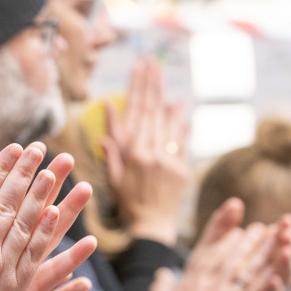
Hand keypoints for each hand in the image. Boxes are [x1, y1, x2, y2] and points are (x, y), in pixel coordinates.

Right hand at [0, 144, 93, 290]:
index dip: (0, 170)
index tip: (14, 149)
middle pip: (8, 204)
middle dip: (25, 173)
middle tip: (39, 149)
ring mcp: (2, 270)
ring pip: (26, 225)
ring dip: (41, 196)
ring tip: (54, 172)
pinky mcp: (16, 289)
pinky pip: (35, 255)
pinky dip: (46, 232)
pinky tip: (55, 214)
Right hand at [100, 60, 190, 245]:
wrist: (152, 227)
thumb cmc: (128, 203)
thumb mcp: (114, 177)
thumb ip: (112, 146)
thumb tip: (107, 112)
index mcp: (134, 154)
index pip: (137, 113)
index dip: (138, 88)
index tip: (139, 67)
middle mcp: (153, 154)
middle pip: (154, 112)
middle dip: (153, 85)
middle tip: (153, 63)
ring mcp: (170, 161)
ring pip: (169, 123)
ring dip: (168, 100)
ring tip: (166, 80)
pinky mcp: (183, 168)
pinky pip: (182, 141)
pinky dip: (181, 124)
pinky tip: (181, 110)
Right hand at [147, 198, 290, 290]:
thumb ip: (161, 287)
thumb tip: (161, 275)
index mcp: (192, 277)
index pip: (209, 243)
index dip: (223, 223)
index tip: (236, 206)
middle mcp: (211, 282)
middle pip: (238, 251)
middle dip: (255, 237)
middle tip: (268, 227)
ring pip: (254, 268)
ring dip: (272, 252)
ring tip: (286, 239)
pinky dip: (274, 284)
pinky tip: (283, 274)